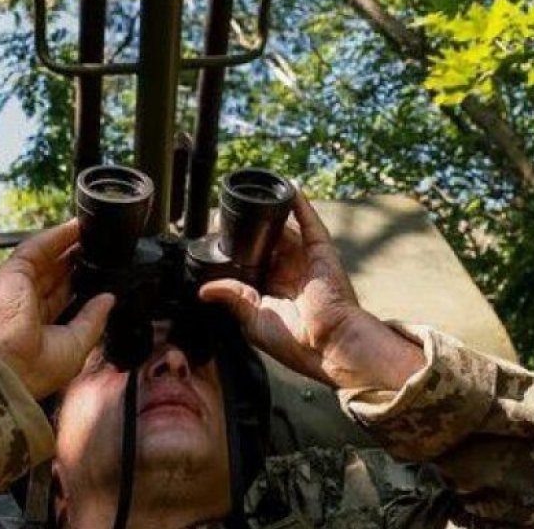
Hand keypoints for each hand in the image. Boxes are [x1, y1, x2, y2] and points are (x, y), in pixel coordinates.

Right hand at [0, 219, 114, 399]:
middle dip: (76, 260)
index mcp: (39, 326)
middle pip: (55, 274)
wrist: (9, 366)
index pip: (61, 297)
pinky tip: (74, 227)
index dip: (79, 282)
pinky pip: (36, 248)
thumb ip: (93, 320)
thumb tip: (108, 299)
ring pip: (46, 258)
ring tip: (91, 231)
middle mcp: (27, 305)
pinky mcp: (12, 273)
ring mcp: (18, 287)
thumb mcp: (76, 345)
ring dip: (68, 243)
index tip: (100, 271)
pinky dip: (55, 236)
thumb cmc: (37, 367)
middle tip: (99, 247)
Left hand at [199, 190, 423, 391]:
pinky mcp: (320, 251)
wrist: (328, 344)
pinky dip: (299, 205)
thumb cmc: (295, 341)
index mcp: (271, 290)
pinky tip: (288, 189)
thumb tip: (204, 290)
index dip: (236, 249)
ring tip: (249, 198)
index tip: (217, 235)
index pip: (250, 262)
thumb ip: (232, 297)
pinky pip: (309, 222)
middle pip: (265, 242)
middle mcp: (288, 272)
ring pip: (284, 228)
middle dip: (248, 229)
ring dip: (268, 213)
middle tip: (226, 214)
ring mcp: (304, 259)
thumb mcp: (253, 319)